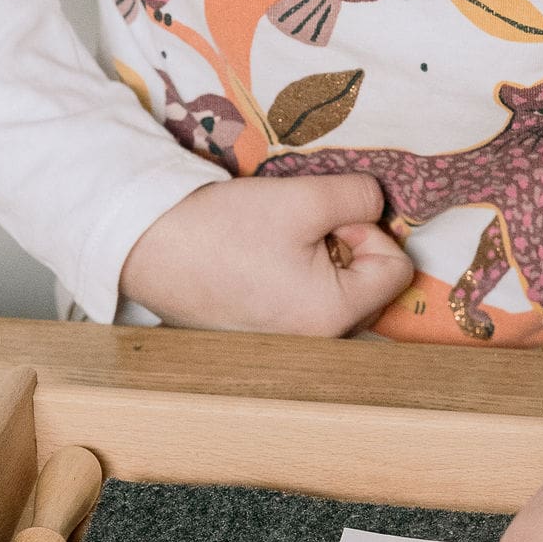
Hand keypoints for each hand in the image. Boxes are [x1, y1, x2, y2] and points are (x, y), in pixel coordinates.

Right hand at [120, 174, 413, 335]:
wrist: (145, 246)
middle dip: (346, 246)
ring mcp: (286, 345)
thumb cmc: (223, 228)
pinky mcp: (260, 336)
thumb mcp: (304, 197)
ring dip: (318, 258)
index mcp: (334, 315)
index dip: (370, 230)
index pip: (397, 270)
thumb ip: (360, 197)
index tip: (327, 215)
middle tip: (303, 223)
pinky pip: (300, 303)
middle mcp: (315, 342)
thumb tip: (378, 205)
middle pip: (368, 285)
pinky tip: (258, 257)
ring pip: (334, 291)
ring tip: (278, 239)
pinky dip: (292, 276)